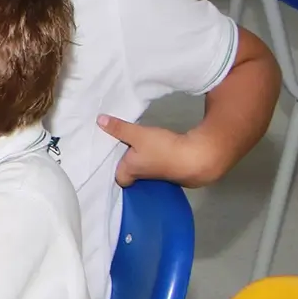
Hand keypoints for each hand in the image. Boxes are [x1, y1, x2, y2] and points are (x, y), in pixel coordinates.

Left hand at [99, 114, 224, 187]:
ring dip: (144, 160)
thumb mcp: (138, 135)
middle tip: (122, 149)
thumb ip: (120, 128)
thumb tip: (99, 120)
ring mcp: (161, 177)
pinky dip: (159, 159)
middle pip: (131, 173)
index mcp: (130, 171)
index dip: (113, 169)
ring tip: (139, 147)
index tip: (110, 158)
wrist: (199, 159)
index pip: (118, 177)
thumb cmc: (163, 149)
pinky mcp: (176, 173)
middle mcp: (143, 177)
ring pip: (147, 169)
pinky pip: (162, 166)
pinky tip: (160, 151)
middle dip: (127, 163)